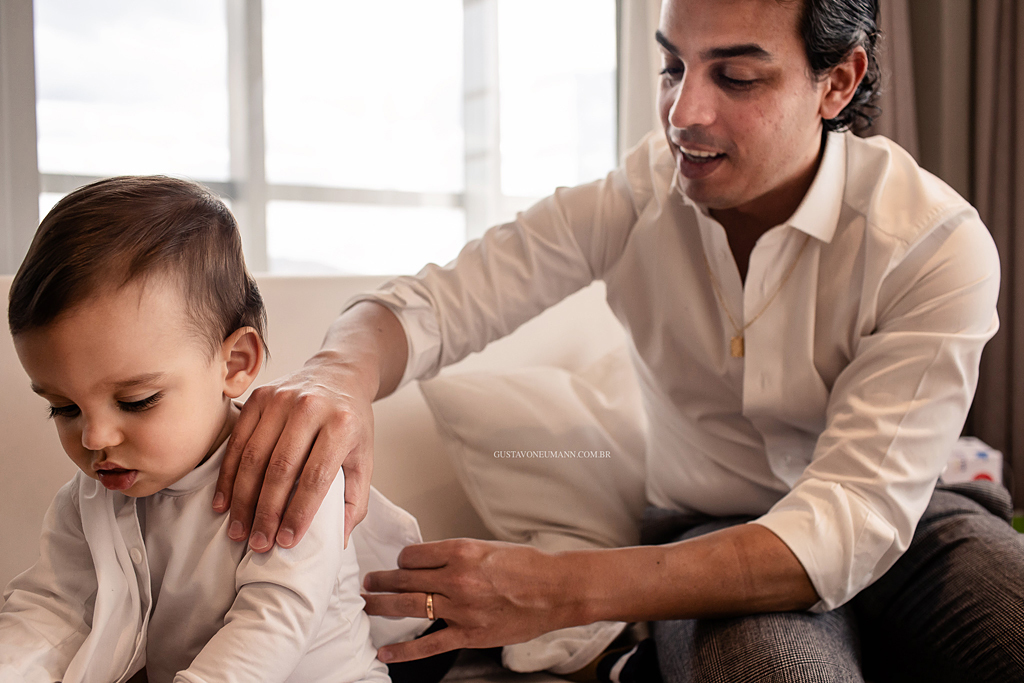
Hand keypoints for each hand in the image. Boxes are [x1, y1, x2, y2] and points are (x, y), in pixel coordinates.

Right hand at [214, 352, 375, 550]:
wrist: (339, 375)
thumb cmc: (351, 423)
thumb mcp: (364, 457)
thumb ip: (355, 499)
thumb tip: (338, 541)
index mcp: (341, 424)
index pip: (316, 476)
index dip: (299, 512)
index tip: (287, 541)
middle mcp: (310, 408)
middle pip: (281, 469)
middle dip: (266, 512)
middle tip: (258, 543)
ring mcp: (281, 399)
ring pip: (254, 457)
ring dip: (243, 499)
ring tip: (239, 530)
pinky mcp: (258, 396)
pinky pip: (238, 442)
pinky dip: (229, 475)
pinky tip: (225, 502)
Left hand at [362, 539, 578, 662]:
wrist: (555, 590)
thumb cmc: (527, 566)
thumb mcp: (486, 547)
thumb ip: (456, 556)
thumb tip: (429, 563)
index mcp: (460, 552)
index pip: (412, 555)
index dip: (402, 560)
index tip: (400, 564)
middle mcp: (456, 579)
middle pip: (404, 579)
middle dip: (381, 581)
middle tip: (369, 581)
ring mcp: (461, 608)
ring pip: (409, 607)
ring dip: (382, 605)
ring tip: (368, 604)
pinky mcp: (468, 634)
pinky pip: (428, 644)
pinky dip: (403, 650)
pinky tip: (385, 652)